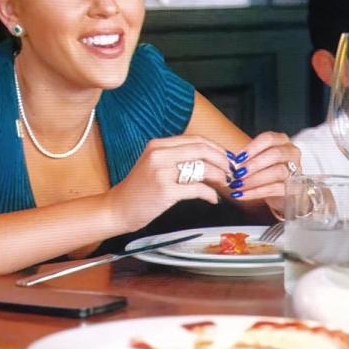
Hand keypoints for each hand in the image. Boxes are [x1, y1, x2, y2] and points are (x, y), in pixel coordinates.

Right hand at [109, 135, 231, 229]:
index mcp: (159, 145)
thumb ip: (177, 157)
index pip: (197, 140)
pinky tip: (213, 199)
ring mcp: (162, 172)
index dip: (217, 148)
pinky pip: (198, 189)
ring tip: (224, 184)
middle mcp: (160, 154)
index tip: (227, 158)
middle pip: (203, 150)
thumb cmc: (139, 190)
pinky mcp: (165, 190)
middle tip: (231, 171)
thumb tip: (210, 158)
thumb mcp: (155, 164)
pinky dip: (210, 194)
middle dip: (222, 160)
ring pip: (203, 168)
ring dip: (219, 177)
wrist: (117, 208)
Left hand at [216, 131, 299, 212]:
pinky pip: (275, 188)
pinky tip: (242, 194)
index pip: (268, 139)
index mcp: (282, 141)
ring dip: (254, 179)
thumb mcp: (257, 160)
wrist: (280, 193)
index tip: (237, 158)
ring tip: (238, 185)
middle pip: (275, 154)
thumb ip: (246, 158)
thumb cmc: (267, 172)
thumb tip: (229, 160)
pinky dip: (256, 192)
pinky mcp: (294, 188)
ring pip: (277, 171)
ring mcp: (295, 170)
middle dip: (254, 164)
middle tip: (237, 173)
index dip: (252, 148)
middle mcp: (291, 153)